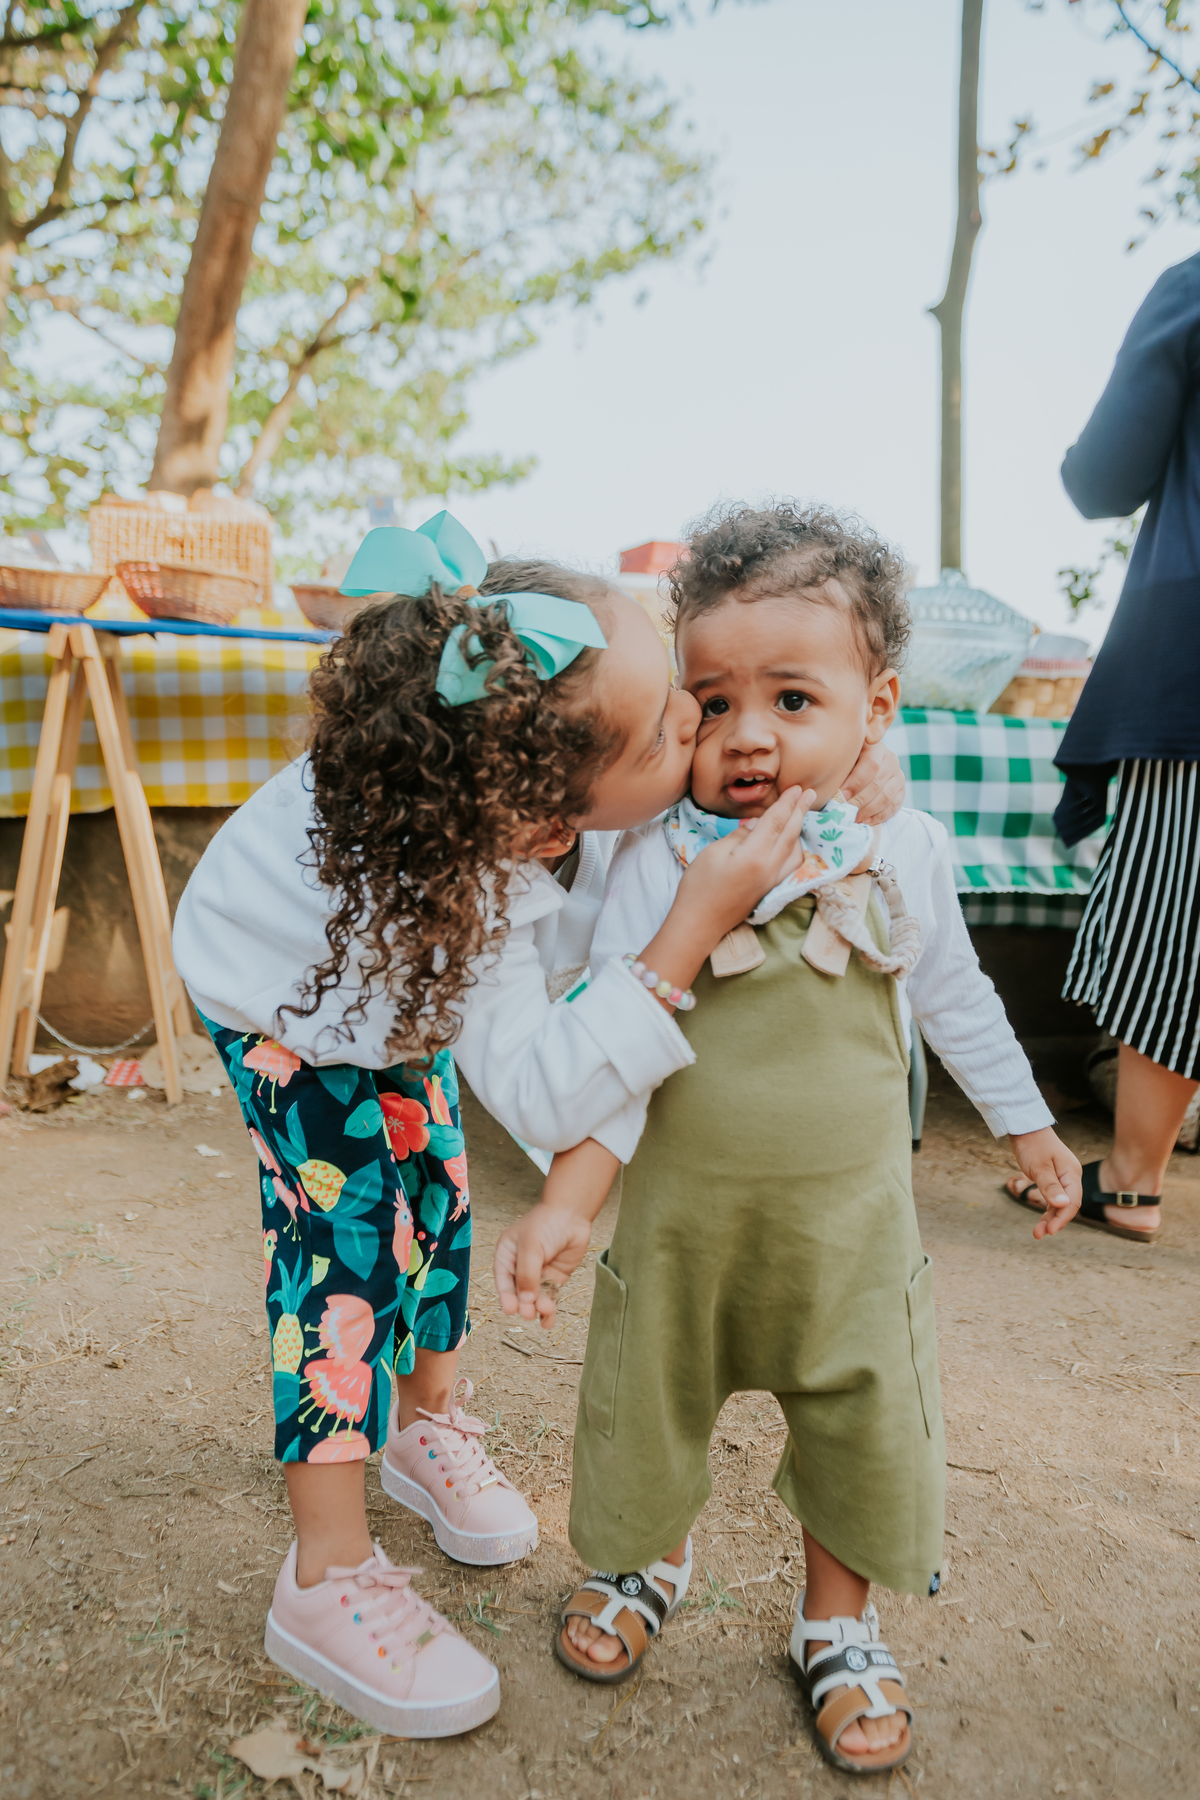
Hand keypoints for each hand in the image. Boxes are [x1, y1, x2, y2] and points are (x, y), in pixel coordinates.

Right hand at [493, 1202, 592, 1327]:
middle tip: (529, 1313)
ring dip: (538, 1308)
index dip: (506, 1296)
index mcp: (506, 1255)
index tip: (511, 1309)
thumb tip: (525, 1300)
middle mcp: (520, 1267)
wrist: (572, 1215)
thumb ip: (527, 1274)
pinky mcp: (554, 1278)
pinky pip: (549, 1297)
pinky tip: (549, 1320)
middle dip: (524, 1304)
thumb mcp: (531, 1247)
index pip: (503, 1280)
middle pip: (519, 1293)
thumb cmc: (546, 1224)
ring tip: (546, 1311)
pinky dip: (549, 1310)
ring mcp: (538, 1273)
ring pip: (534, 1298)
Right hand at [674, 785, 816, 940]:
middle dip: (800, 811)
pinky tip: (791, 844)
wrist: (699, 923)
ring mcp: (772, 881)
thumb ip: (738, 836)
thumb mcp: (713, 853)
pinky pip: (791, 865)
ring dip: (800, 831)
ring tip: (800, 815)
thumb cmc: (699, 887)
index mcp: (756, 855)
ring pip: (796, 851)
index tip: (797, 788)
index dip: (787, 803)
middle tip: (810, 794)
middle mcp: (770, 868)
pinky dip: (795, 849)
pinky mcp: (769, 889)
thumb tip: (755, 825)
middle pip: (791, 834)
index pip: (776, 822)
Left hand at [842, 741, 904, 826]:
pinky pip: (894, 806)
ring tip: (853, 818)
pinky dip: (879, 816)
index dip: (856, 783)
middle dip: (859, 800)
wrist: (863, 761)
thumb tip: (826, 785)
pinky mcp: (901, 790)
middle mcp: (891, 759)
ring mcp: (898, 775)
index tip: (840, 795)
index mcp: (876, 747)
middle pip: (878, 784)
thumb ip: (838, 765)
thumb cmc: (847, 759)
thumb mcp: (843, 756)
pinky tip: (865, 821)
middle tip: (845, 811)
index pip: (871, 765)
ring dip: (868, 811)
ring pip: (886, 797)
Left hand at [1009, 1127, 1081, 1238]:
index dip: (1062, 1218)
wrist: (1024, 1127)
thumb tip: (1063, 1205)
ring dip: (1050, 1218)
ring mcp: (1062, 1178)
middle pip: (1067, 1205)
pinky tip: (1041, 1221)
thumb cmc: (1032, 1145)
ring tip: (1037, 1233)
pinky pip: (1053, 1198)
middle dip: (1054, 1221)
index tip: (1050, 1231)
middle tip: (1039, 1234)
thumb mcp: (1039, 1167)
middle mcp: (1070, 1177)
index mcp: (1071, 1173)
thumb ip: (1050, 1186)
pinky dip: (1047, 1209)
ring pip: (1059, 1204)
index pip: (1072, 1201)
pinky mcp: (1052, 1178)